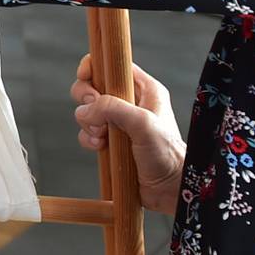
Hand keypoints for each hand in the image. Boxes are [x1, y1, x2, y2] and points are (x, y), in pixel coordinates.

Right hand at [70, 56, 185, 215]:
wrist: (169, 190)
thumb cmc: (167, 155)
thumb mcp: (143, 124)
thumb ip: (113, 109)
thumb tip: (84, 110)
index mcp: (144, 90)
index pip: (113, 65)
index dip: (95, 66)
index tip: (84, 76)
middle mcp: (130, 102)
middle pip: (93, 86)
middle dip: (87, 99)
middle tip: (95, 113)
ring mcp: (119, 123)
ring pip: (87, 111)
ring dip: (88, 124)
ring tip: (103, 137)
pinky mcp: (111, 141)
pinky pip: (88, 133)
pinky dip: (89, 139)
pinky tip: (101, 148)